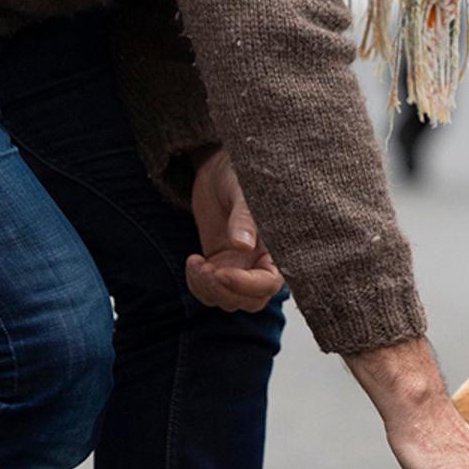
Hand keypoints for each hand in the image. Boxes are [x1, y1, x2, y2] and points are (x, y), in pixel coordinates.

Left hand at [185, 148, 284, 314]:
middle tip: (204, 268)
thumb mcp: (242, 192)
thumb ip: (244, 219)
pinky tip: (192, 261)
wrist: (218, 168)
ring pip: (227, 300)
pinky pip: (210, 290)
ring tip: (195, 262)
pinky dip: (197, 284)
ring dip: (207, 289)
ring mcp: (239, 267)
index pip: (269, 283)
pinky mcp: (219, 266)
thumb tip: (242, 246)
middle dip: (224, 290)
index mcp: (277, 247)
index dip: (246, 285)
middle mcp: (260, 262)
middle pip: (249, 301)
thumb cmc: (238, 173)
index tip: (220, 272)